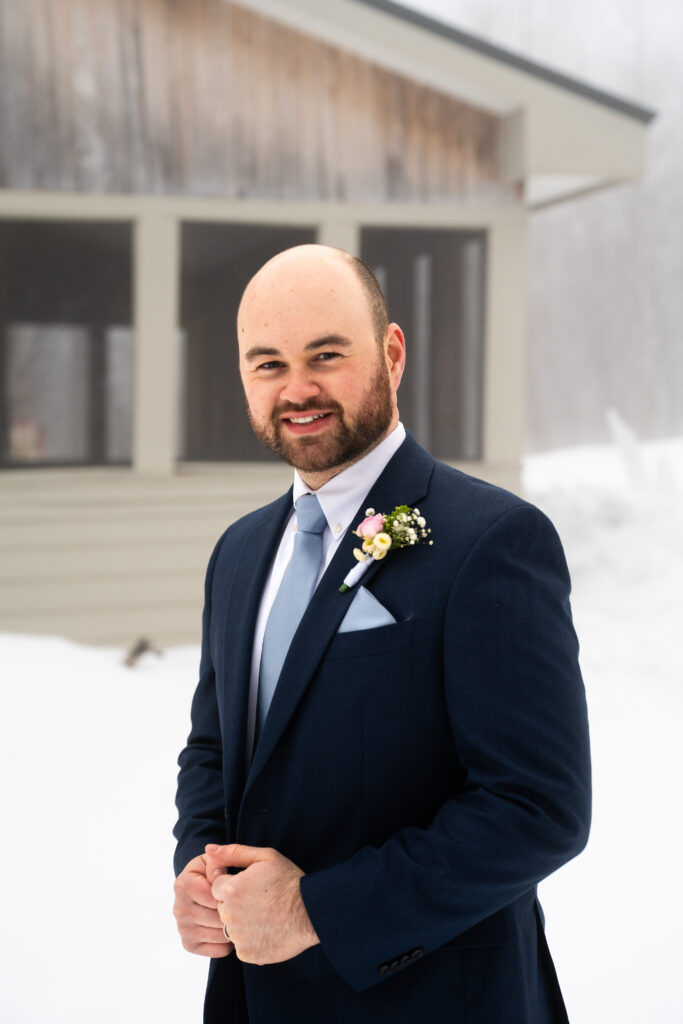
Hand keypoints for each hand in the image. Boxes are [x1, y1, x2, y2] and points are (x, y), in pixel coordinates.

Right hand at [173, 852, 234, 957]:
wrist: (204, 888)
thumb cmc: (217, 872)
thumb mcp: (218, 860)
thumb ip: (221, 856)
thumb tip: (213, 851)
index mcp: (183, 884)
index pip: (215, 896)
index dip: (232, 894)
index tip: (241, 889)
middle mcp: (178, 907)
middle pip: (217, 917)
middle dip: (235, 913)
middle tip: (246, 906)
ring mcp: (182, 928)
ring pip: (219, 935)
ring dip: (234, 928)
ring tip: (240, 916)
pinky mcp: (188, 944)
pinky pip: (217, 950)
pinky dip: (228, 942)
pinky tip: (230, 929)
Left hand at [205, 844, 318, 964]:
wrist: (312, 912)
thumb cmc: (289, 880)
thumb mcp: (265, 857)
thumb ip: (233, 852)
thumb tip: (209, 850)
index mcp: (231, 890)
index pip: (216, 886)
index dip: (233, 884)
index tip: (251, 885)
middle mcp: (229, 915)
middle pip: (221, 907)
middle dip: (236, 903)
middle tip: (260, 899)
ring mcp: (237, 937)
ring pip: (231, 927)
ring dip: (242, 921)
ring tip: (265, 914)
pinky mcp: (246, 953)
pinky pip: (240, 945)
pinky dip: (250, 939)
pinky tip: (267, 929)